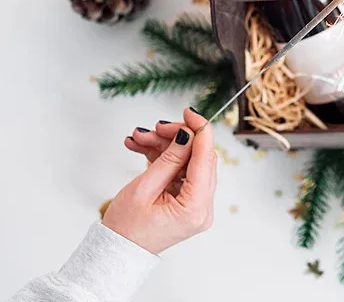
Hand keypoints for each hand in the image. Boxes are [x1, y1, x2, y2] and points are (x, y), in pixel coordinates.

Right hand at [103, 108, 216, 254]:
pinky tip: (141, 147)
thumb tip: (187, 135)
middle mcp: (202, 208)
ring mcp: (196, 205)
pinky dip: (163, 158)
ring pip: (188, 162)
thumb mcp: (144, 188)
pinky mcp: (187, 201)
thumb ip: (169, 159)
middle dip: (176, 138)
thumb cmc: (125, 229)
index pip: (206, 160)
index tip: (189, 113)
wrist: (115, 253)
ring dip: (165, 146)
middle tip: (154, 128)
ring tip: (139, 139)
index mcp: (195, 208)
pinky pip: (180, 172)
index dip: (200, 132)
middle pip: (199, 158)